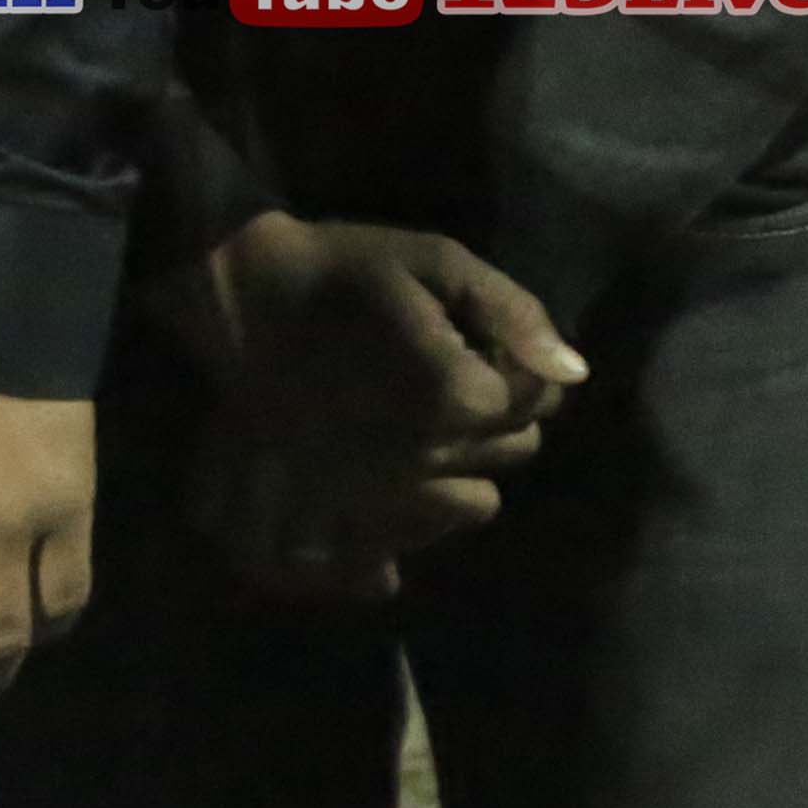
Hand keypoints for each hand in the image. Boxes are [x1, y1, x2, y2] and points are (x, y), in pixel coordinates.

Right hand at [187, 213, 585, 599]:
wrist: (235, 291)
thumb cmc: (339, 269)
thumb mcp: (432, 261)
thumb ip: (511, 312)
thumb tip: (572, 372)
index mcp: (450, 395)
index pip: (534, 400)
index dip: (517, 366)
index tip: (477, 340)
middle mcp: (422, 452)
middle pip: (514, 451)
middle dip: (499, 416)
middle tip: (448, 375)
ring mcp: (379, 482)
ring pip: (476, 499)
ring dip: (467, 464)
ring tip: (421, 422)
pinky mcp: (336, 500)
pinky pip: (404, 546)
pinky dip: (410, 531)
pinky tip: (394, 495)